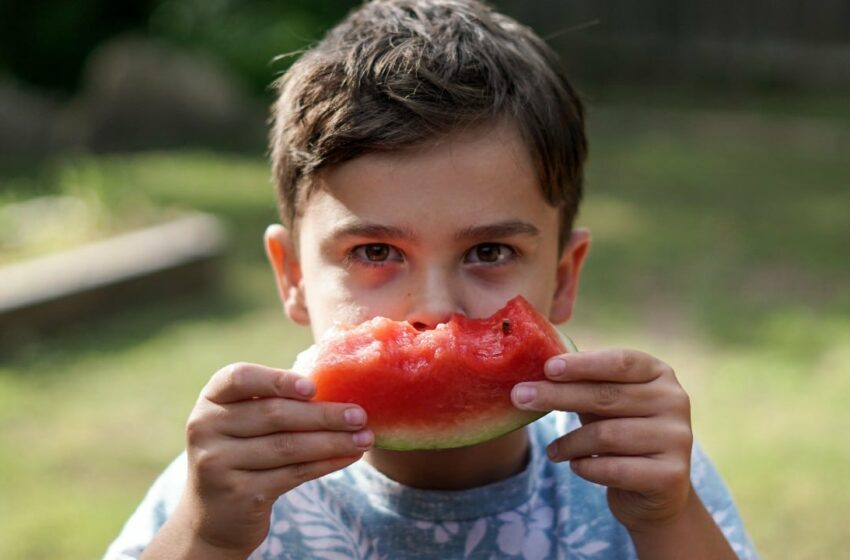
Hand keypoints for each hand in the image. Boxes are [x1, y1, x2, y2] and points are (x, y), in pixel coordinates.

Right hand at [173, 363, 372, 554]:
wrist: (214, 515)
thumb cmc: (242, 452)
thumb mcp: (243, 421)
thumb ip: (274, 400)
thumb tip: (338, 387)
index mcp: (211, 399)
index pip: (240, 378)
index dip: (278, 380)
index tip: (314, 387)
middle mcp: (206, 428)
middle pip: (274, 415)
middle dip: (323, 414)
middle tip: (360, 414)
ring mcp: (219, 463)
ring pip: (288, 446)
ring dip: (333, 441)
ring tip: (365, 438)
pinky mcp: (239, 494)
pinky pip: (293, 474)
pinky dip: (326, 463)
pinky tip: (349, 456)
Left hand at [512, 349, 692, 531]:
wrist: (656, 490)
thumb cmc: (621, 433)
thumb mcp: (605, 404)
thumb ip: (582, 384)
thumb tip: (533, 368)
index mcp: (659, 374)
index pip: (620, 362)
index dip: (583, 364)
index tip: (547, 368)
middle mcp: (675, 401)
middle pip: (606, 396)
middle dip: (557, 396)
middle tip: (519, 397)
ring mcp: (678, 438)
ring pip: (606, 435)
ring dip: (569, 443)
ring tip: (552, 450)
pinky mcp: (671, 474)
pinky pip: (613, 469)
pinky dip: (585, 467)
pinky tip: (575, 465)